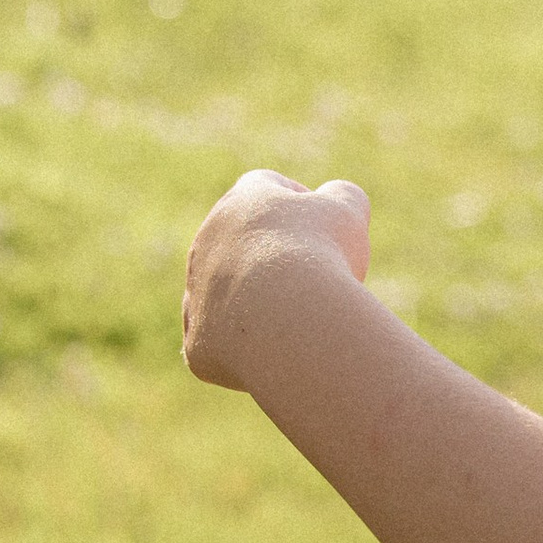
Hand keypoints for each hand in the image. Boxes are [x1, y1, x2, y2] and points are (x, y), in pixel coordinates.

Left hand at [183, 169, 372, 389]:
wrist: (288, 315)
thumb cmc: (321, 256)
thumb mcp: (346, 214)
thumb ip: (344, 197)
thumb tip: (340, 199)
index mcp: (241, 201)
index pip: (263, 187)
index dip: (295, 202)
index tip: (323, 226)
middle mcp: (207, 240)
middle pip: (239, 245)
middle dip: (273, 261)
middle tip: (313, 283)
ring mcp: (196, 289)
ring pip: (222, 296)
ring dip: (254, 306)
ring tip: (295, 323)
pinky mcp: (197, 339)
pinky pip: (217, 344)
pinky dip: (244, 351)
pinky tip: (273, 354)